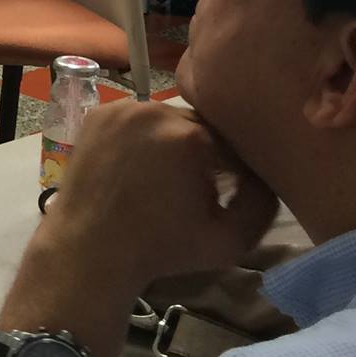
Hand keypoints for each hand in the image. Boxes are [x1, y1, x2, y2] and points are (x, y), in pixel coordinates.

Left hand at [39, 101, 277, 294]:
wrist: (91, 247)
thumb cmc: (164, 248)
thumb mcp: (230, 240)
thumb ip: (262, 203)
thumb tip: (264, 174)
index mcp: (191, 136)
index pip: (234, 144)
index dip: (238, 170)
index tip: (230, 192)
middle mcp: (155, 111)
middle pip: (201, 126)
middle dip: (206, 153)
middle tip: (197, 186)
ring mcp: (122, 108)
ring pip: (168, 119)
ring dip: (175, 142)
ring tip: (168, 177)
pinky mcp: (98, 113)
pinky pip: (137, 118)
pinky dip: (145, 136)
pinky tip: (141, 166)